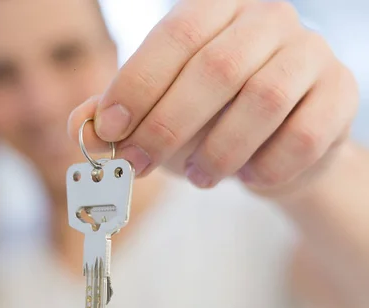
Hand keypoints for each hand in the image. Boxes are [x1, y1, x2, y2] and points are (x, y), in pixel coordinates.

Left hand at [69, 0, 358, 197]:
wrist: (272, 143)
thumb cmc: (205, 121)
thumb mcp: (154, 113)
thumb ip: (117, 116)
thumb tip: (81, 129)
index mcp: (215, 10)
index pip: (176, 36)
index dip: (139, 83)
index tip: (111, 129)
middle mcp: (266, 18)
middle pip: (217, 67)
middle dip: (169, 125)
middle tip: (138, 166)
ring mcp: (309, 51)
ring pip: (263, 100)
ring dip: (219, 151)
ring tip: (198, 177)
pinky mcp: (340, 92)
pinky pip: (304, 135)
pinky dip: (267, 166)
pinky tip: (247, 177)